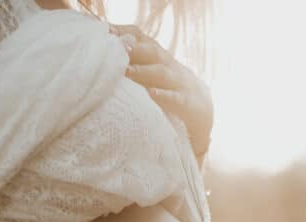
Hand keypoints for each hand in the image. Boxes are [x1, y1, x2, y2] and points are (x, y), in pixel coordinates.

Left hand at [110, 23, 213, 159]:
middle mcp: (169, 66)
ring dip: (144, 71)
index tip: (105, 29)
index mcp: (159, 57)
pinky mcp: (187, 102)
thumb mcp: (152, 71)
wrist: (202, 108)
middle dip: (135, 47)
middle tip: (117, 45)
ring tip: (127, 71)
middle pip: (152, 52)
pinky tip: (151, 94)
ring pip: (162, 73)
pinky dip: (164, 95)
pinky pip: (176, 98)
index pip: (142, 38)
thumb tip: (103, 53)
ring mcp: (180, 83)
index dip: (125, 31)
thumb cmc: (168, 88)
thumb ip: (133, 61)